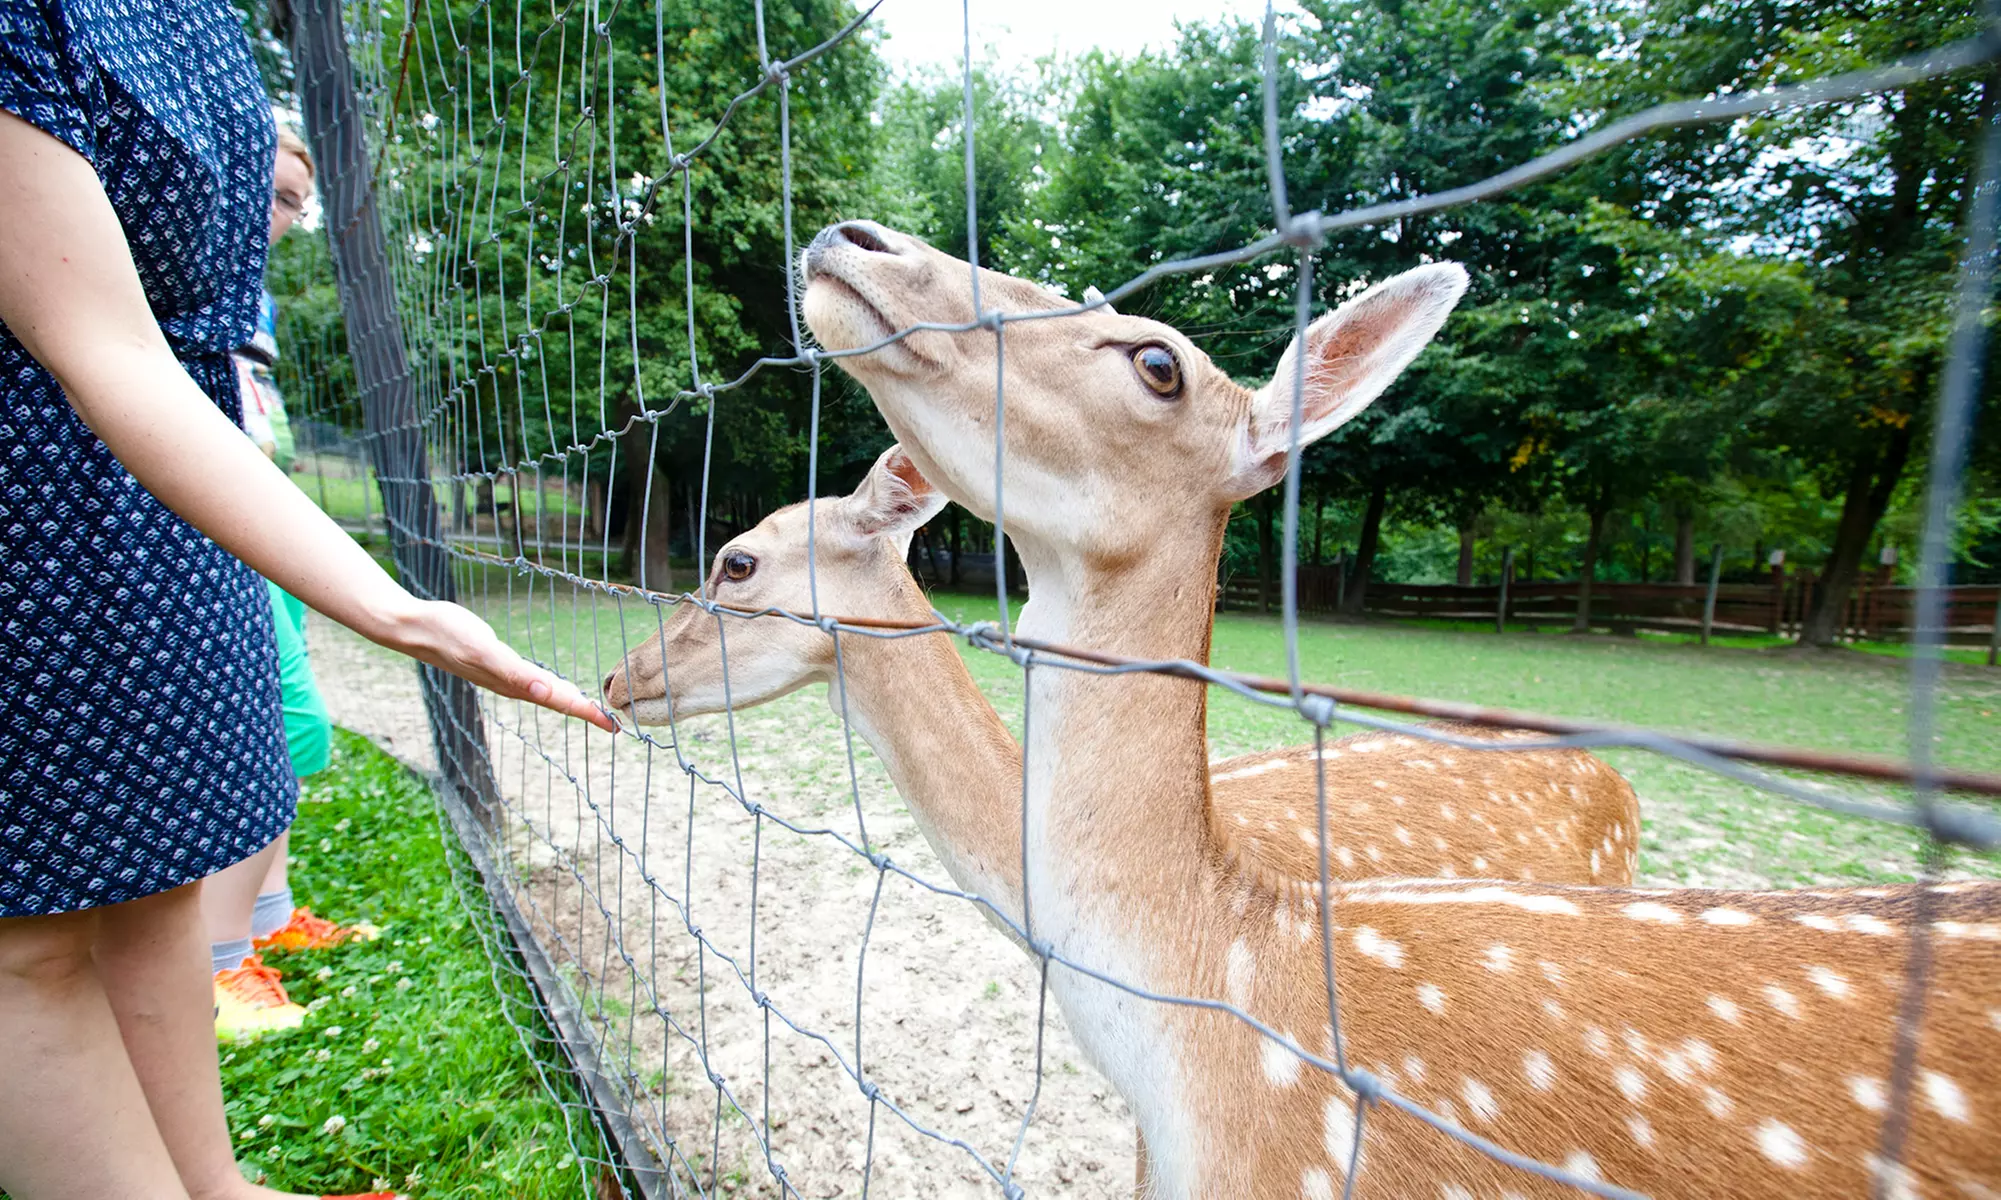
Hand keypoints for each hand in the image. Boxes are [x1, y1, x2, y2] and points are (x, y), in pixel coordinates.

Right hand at [390, 599, 616, 731]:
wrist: (415, 627)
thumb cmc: (447, 634)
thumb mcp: (482, 650)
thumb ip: (514, 673)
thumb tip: (546, 693)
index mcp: (514, 683)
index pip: (560, 701)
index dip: (587, 714)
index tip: (614, 726)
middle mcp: (512, 683)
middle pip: (557, 701)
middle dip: (584, 712)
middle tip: (612, 723)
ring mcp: (504, 674)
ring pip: (545, 693)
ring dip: (569, 702)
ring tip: (591, 709)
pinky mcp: (497, 662)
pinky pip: (532, 679)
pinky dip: (550, 685)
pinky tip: (553, 685)